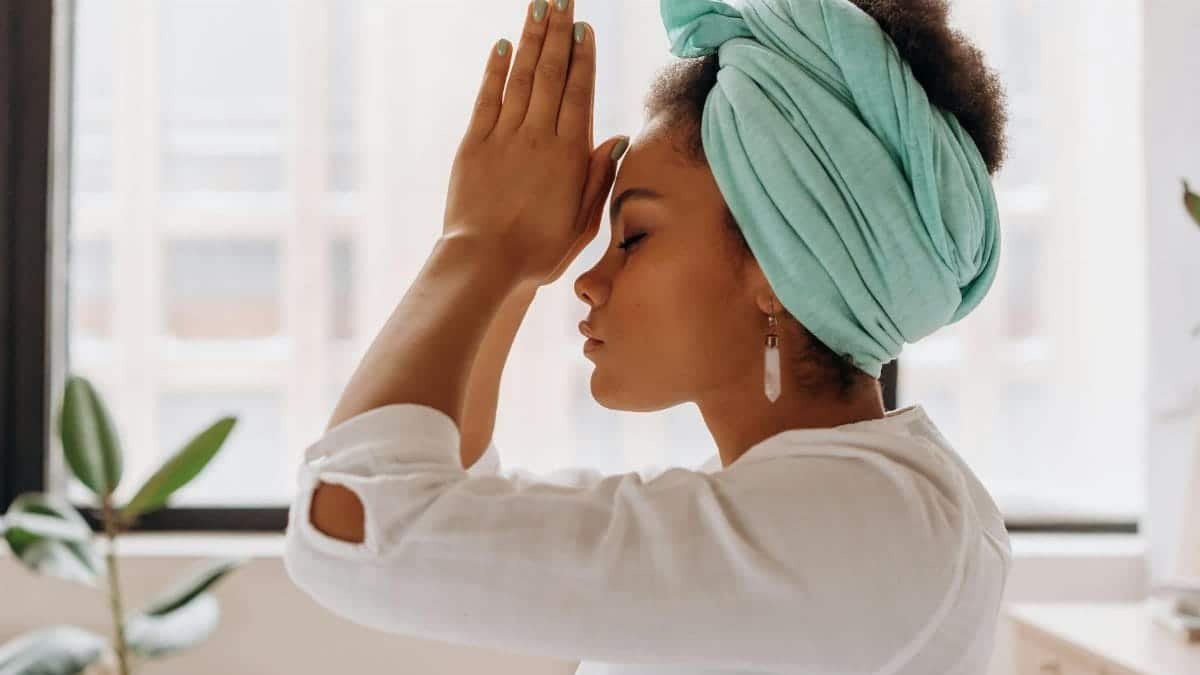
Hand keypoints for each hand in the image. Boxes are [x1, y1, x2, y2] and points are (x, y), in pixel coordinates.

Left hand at [443, 0, 627, 287]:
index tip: (584, 26)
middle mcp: (538, 136)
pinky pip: (487, 97)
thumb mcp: (583, 221)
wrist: (486, 264)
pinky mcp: (474, 145)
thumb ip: (599, 177)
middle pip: (552, 73)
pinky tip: (503, 45)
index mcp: (570, 154)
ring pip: (522, 77)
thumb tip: (617, 139)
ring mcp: (504, 137)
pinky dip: (496, 69)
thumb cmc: (539, 251)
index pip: (579, 92)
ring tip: (538, 6)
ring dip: (531, 39)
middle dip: (557, 31)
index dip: (582, 56)